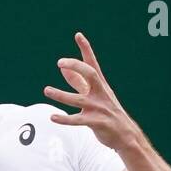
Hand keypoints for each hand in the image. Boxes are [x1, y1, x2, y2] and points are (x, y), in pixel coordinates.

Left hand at [44, 31, 139, 151]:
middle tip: (60, 62)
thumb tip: (63, 69)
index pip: (92, 63)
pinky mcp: (95, 122)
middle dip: (76, 66)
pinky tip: (53, 117)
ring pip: (77, 99)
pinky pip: (77, 120)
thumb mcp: (94, 94)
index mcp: (100, 84)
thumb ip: (78, 82)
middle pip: (89, 74)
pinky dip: (64, 119)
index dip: (85, 49)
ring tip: (46, 90)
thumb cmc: (107, 113)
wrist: (124, 134)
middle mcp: (100, 93)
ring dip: (60, 95)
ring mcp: (98, 107)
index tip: (78, 35)